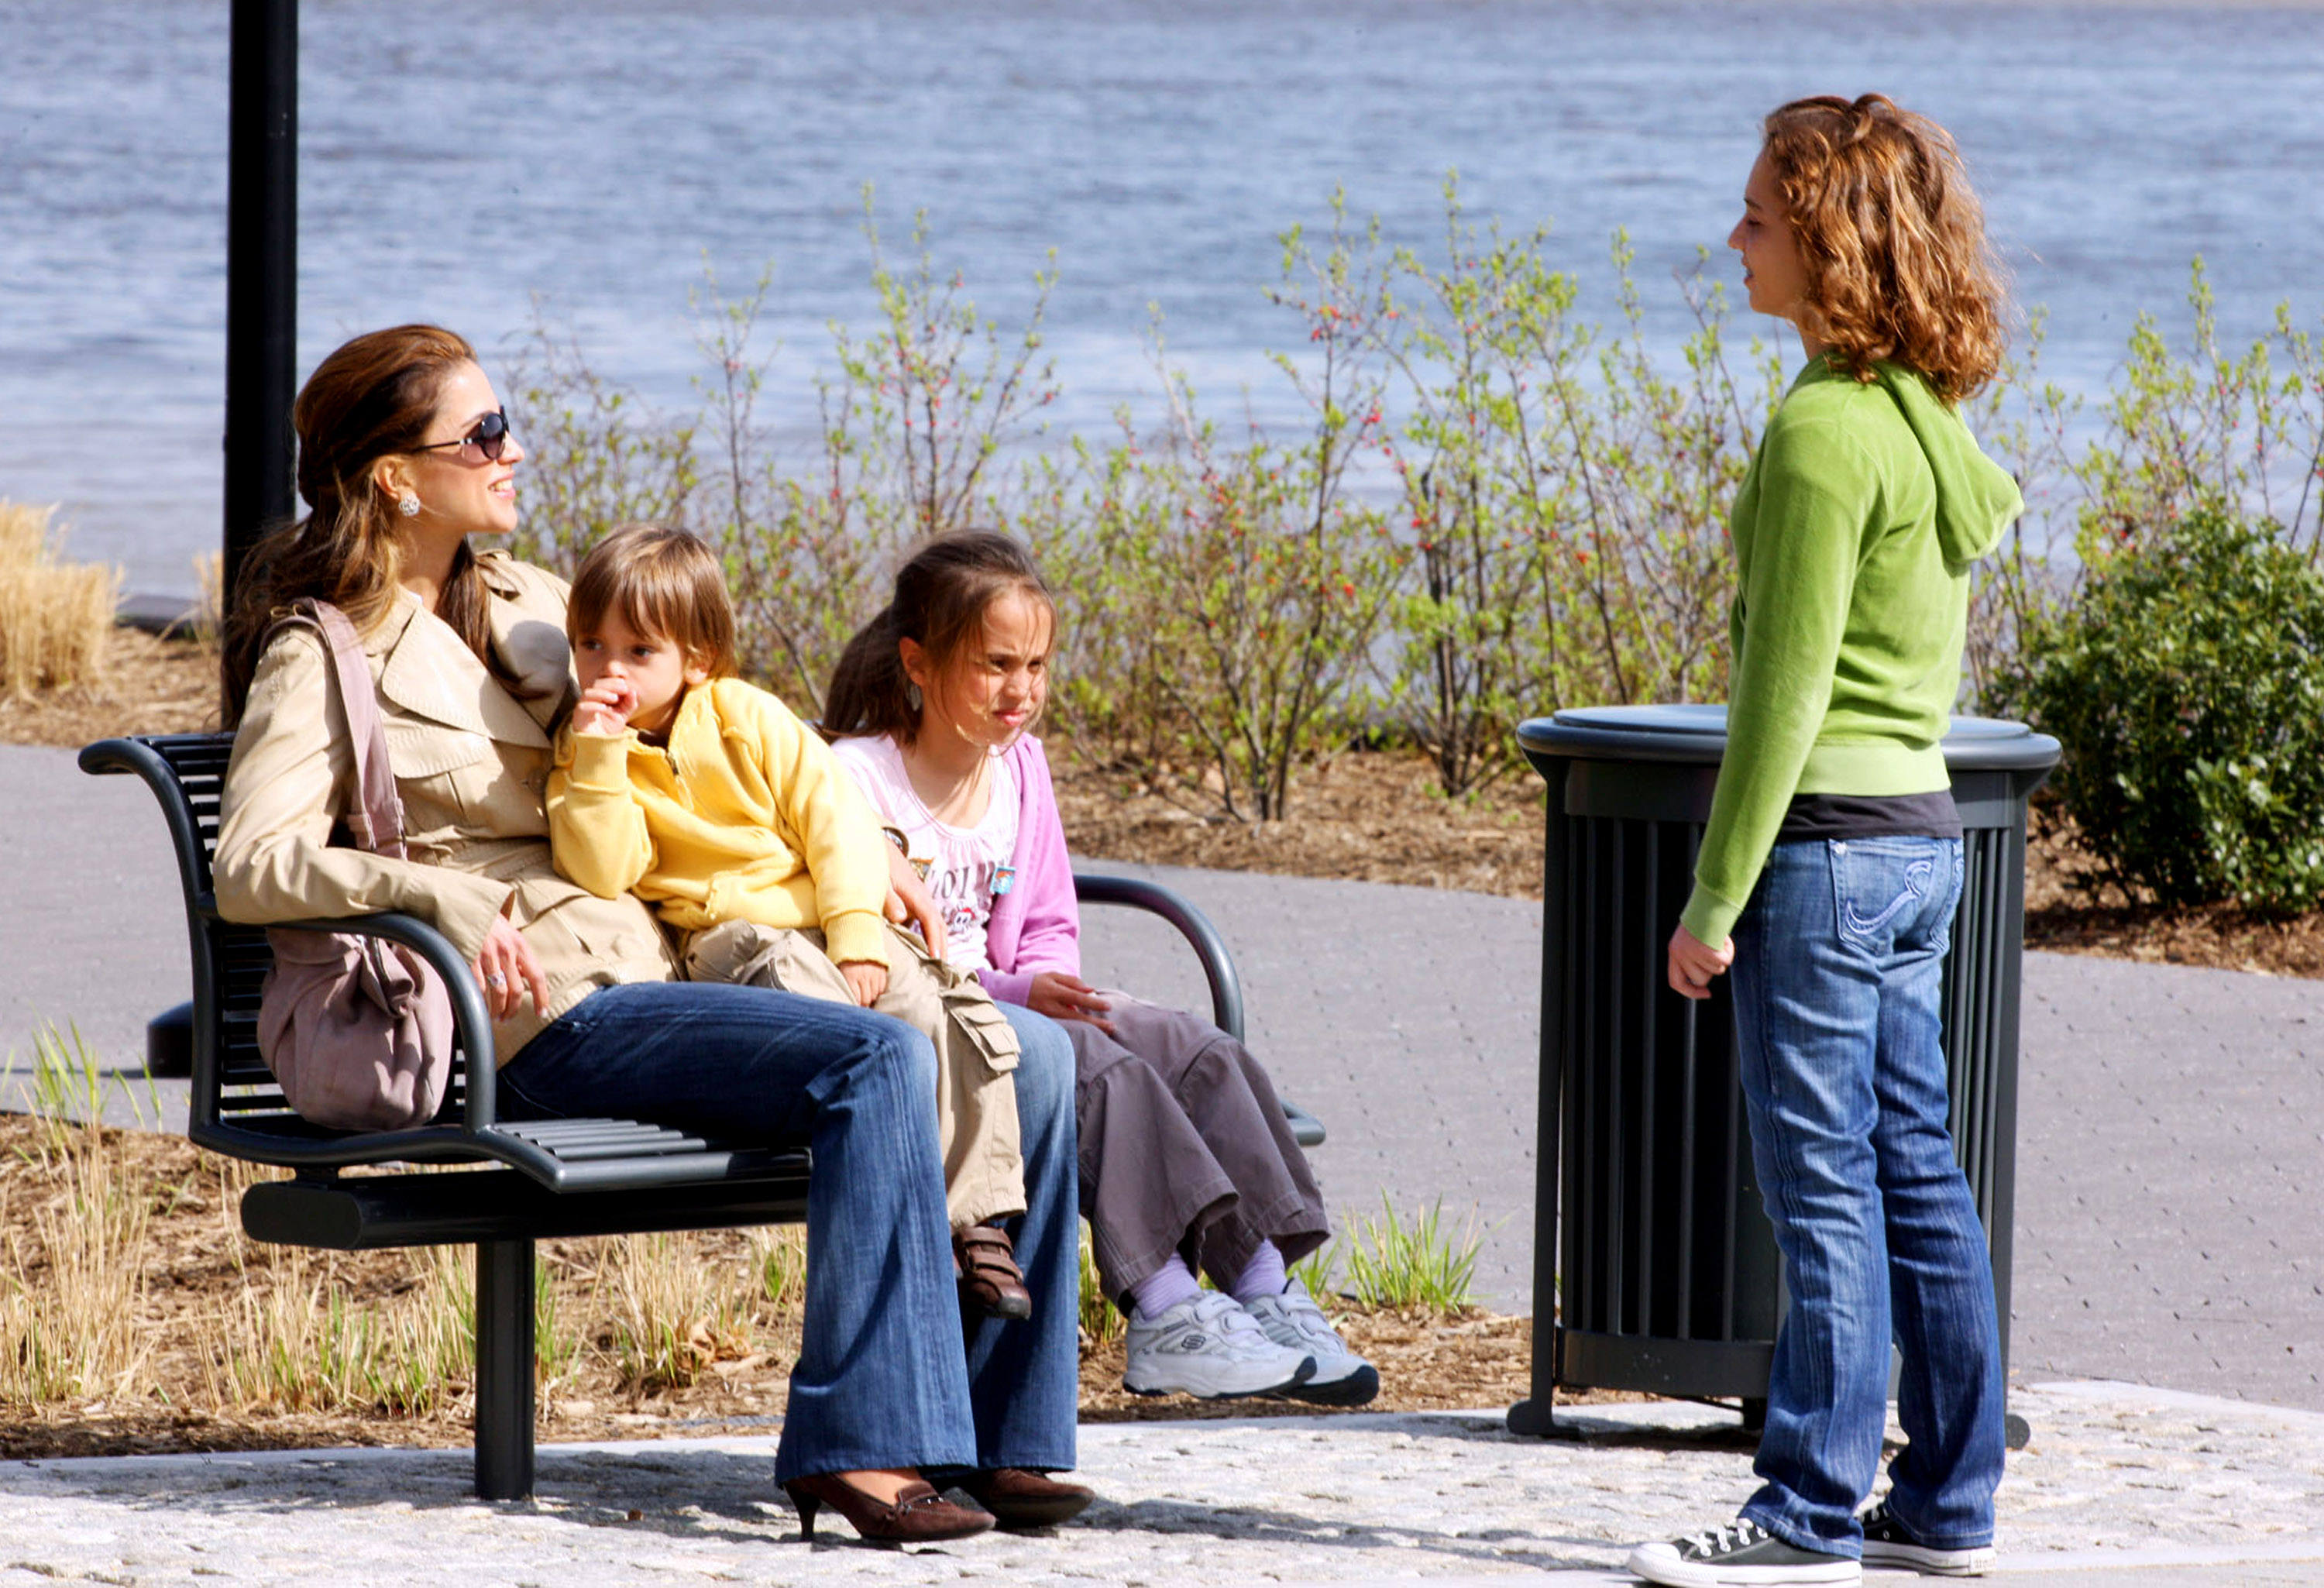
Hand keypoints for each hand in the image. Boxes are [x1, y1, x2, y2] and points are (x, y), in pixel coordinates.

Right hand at [475, 914, 548, 1020]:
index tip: (541, 1013)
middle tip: (506, 1019)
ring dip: (497, 1009)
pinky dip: (478, 999)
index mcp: (521, 945)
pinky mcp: (469, 957)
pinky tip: (477, 1005)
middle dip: (513, 1009)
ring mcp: (488, 955)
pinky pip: (477, 985)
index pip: (537, 976)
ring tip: (494, 1016)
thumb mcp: (510, 934)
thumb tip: (524, 976)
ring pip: (498, 992)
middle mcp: (507, 951)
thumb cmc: (488, 921)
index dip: (542, 997)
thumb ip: (517, 954)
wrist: (464, 903)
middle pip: (516, 990)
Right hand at [570, 676, 637, 735]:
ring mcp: (582, 707)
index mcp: (599, 695)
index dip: (613, 680)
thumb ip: (629, 704)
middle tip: (623, 688)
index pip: (603, 681)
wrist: (600, 746)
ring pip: (588, 693)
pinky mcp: (578, 717)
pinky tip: (605, 708)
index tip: (625, 684)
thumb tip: (633, 691)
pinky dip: (593, 706)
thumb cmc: (609, 728)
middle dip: (611, 684)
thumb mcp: (623, 715)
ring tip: (615, 698)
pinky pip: (582, 707)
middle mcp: (589, 699)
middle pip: (596, 684)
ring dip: (602, 693)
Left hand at [839, 960, 887, 1008]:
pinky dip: (877, 990)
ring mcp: (874, 973)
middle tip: (860, 1005)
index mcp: (850, 976)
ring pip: (874, 994)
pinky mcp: (882, 970)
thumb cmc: (842, 956)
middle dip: (863, 1004)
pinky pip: (881, 987)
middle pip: (866, 998)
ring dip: (870, 997)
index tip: (853, 1008)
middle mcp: (863, 975)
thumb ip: (840, 981)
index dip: (855, 1005)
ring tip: (866, 996)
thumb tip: (840, 997)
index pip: (856, 998)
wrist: (856, 938)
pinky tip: (872, 989)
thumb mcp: (837, 967)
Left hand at [883, 844, 945, 959]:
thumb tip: (901, 918)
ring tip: (937, 964)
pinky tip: (923, 949)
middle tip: (941, 969)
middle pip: (939, 925)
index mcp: (916, 894)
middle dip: (942, 946)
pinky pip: (927, 922)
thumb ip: (889, 899)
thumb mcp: (880, 880)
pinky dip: (930, 936)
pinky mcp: (916, 902)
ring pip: (936, 924)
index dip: (933, 940)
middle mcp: (923, 898)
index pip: (931, 920)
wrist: (880, 847)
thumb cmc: (879, 864)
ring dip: (938, 942)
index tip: (935, 958)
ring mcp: (921, 900)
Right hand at [1028, 971, 1112, 1032]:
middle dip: (1096, 1024)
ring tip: (1106, 1031)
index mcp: (1054, 992)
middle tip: (1113, 1028)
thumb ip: (1071, 982)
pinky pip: (1065, 1030)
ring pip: (1072, 1027)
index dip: (1093, 1003)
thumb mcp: (1052, 976)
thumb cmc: (1035, 983)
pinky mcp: (1045, 1027)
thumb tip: (1090, 989)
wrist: (1010, 995)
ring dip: (1089, 1029)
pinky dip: (1078, 1031)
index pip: (1077, 998)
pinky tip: (1089, 1033)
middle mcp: (1051, 1008)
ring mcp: (1047, 1020)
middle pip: (1077, 1018)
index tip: (1108, 1006)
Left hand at [1667, 923, 1734, 1000]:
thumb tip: (1703, 982)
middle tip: (1714, 949)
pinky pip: (1724, 962)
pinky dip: (1729, 951)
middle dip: (1712, 969)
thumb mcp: (1692, 940)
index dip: (1691, 992)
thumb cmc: (1704, 921)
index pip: (1676, 982)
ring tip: (1718, 940)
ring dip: (1722, 958)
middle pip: (1701, 979)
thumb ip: (1694, 959)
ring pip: (1716, 971)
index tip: (1707, 993)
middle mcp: (1679, 954)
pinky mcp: (1705, 950)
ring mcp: (1691, 953)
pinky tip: (1725, 937)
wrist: (1708, 902)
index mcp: (1674, 952)